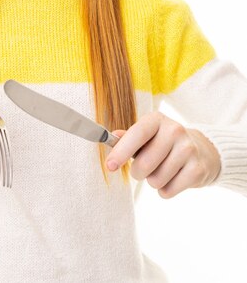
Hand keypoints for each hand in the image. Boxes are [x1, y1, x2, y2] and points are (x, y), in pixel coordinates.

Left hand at [105, 111, 220, 197]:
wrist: (201, 150)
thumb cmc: (164, 142)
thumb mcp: (147, 134)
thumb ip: (128, 137)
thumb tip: (112, 137)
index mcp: (157, 119)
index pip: (137, 134)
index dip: (121, 151)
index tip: (110, 166)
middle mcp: (174, 131)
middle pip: (144, 164)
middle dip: (138, 172)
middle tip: (143, 169)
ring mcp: (188, 149)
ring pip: (155, 180)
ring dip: (153, 181)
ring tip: (162, 170)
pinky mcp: (198, 169)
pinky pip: (168, 191)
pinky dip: (165, 190)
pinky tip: (173, 178)